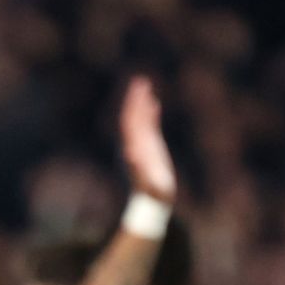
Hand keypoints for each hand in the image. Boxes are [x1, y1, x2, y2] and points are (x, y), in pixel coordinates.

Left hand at [119, 75, 176, 205]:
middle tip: (139, 80)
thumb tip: (129, 152)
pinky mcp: (152, 149)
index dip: (133, 106)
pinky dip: (151, 114)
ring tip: (145, 85)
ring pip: (141, 120)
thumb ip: (137, 167)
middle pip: (133, 117)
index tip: (137, 91)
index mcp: (133, 147)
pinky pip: (151, 127)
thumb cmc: (150, 194)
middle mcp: (136, 144)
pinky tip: (154, 103)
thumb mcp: (145, 182)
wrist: (150, 203)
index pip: (130, 122)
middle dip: (136, 99)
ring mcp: (143, 145)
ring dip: (142, 103)